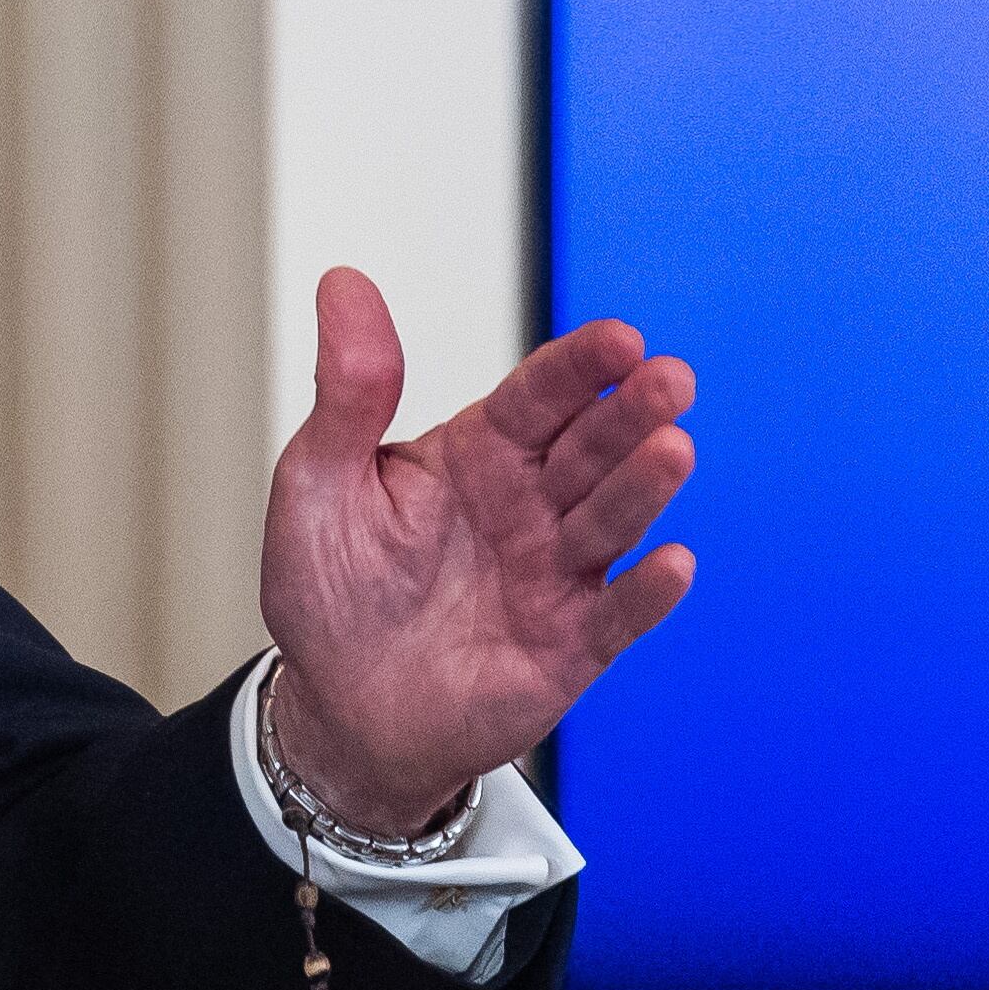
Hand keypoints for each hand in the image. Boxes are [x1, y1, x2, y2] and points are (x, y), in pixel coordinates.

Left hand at [258, 267, 695, 835]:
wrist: (339, 708)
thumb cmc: (328, 589)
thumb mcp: (316, 481)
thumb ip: (347, 390)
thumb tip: (343, 281)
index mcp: (476, 454)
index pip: (536, 398)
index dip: (578, 369)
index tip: (620, 338)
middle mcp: (529, 505)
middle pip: (589, 449)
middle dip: (631, 413)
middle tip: (671, 379)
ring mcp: (556, 574)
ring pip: (611, 521)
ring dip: (644, 487)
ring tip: (672, 448)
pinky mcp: (571, 645)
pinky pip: (616, 616)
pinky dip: (646, 594)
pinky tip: (670, 563)